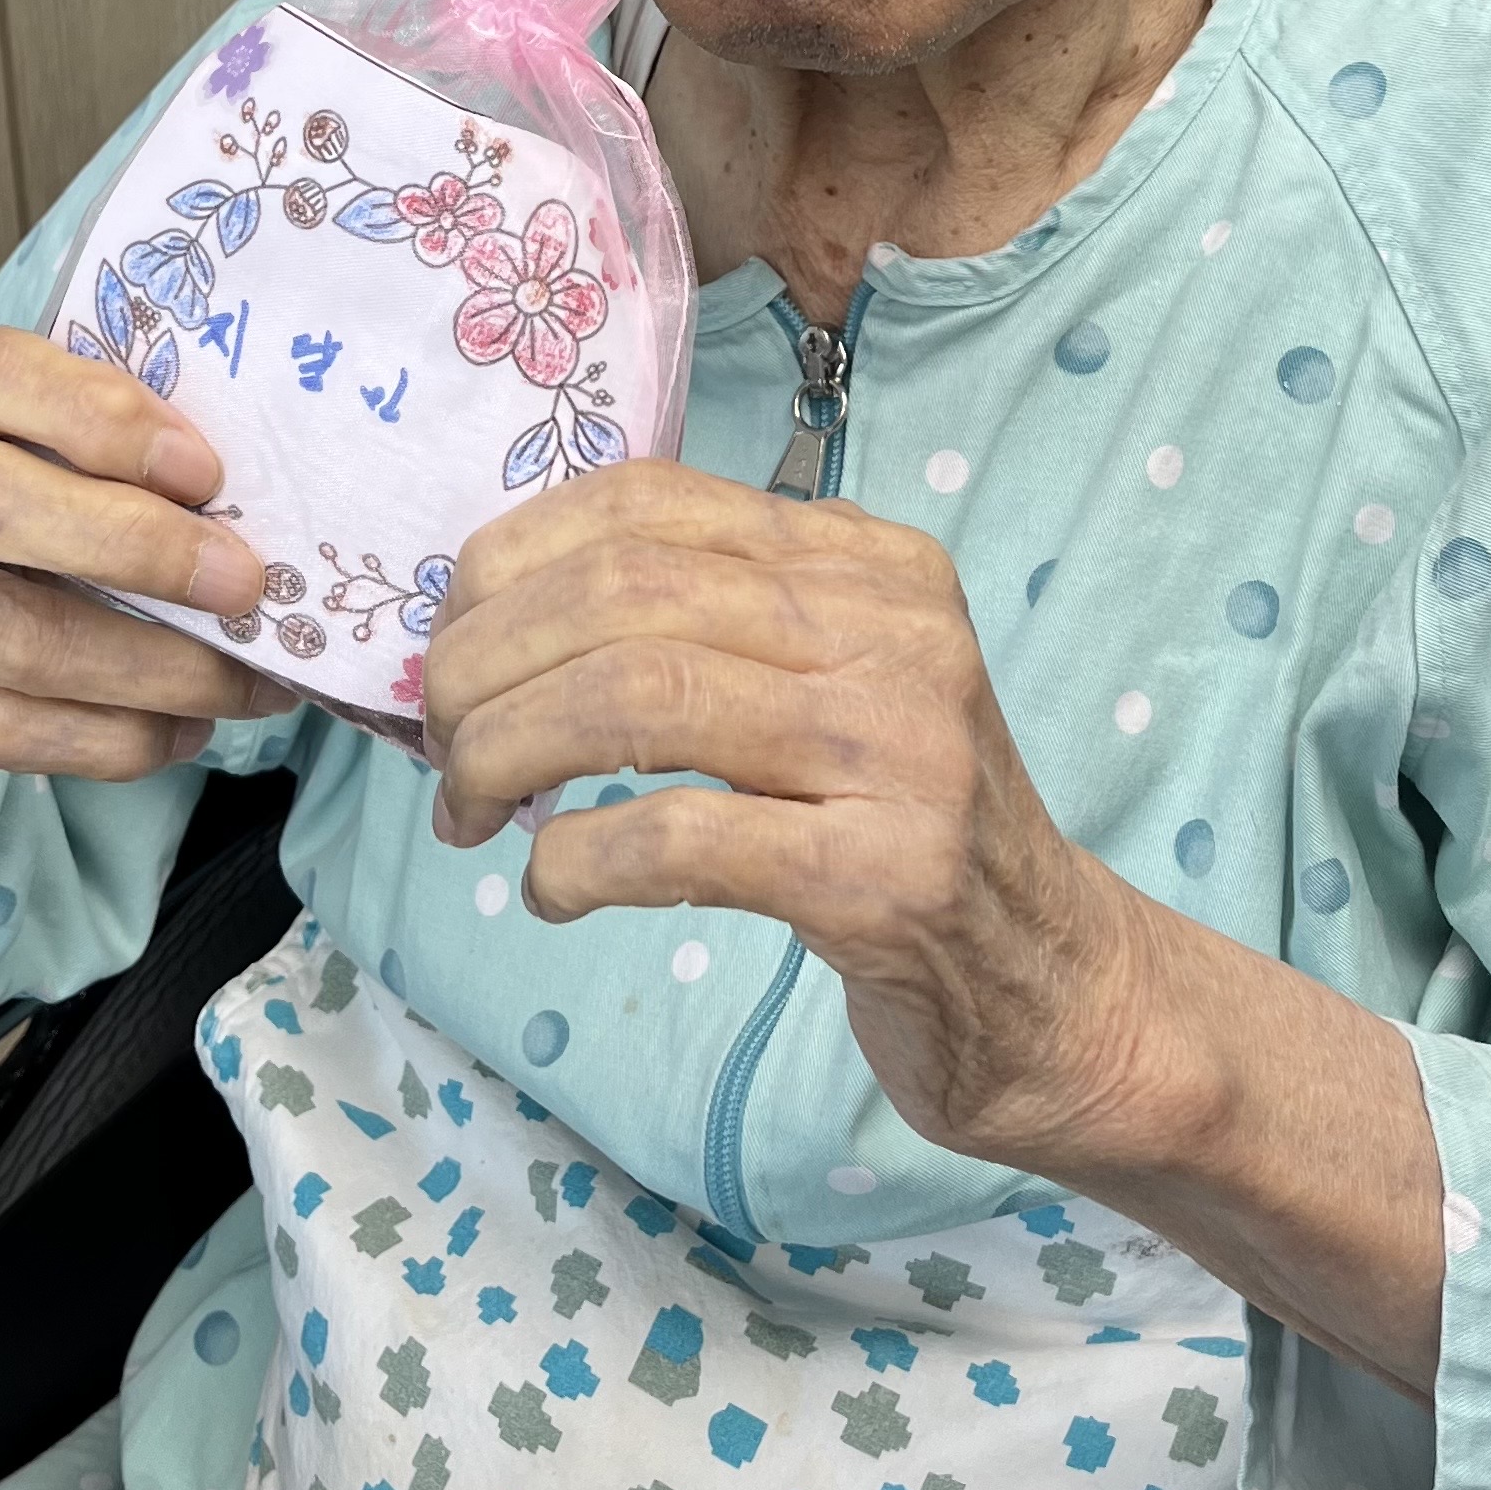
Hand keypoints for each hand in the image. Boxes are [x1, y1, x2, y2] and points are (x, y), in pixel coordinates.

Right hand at [0, 324, 292, 887]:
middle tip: (242, 583)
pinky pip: (5, 729)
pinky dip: (112, 736)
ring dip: (152, 665)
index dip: (91, 413)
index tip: (202, 467)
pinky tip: (182, 730)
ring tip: (248, 678)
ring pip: (10, 637)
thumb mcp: (26, 447)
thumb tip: (249, 499)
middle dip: (129, 544)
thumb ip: (103, 447)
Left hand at [420, 461, 1133, 1173]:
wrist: (1051, 987)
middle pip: (627, 594)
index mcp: (870, 558)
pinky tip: (550, 887)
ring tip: (467, 808)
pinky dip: (576, 859)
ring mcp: (900, 752)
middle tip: (439, 737)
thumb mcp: (823, 681)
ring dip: (507, 751)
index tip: (450, 633)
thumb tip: (486, 611)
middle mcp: (895, 630)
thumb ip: (702, 622)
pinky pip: (680, 840)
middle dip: (488, 659)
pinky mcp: (886, 879)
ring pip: (640, 699)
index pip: (650, 502)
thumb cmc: (897, 827)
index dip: (514, 558)